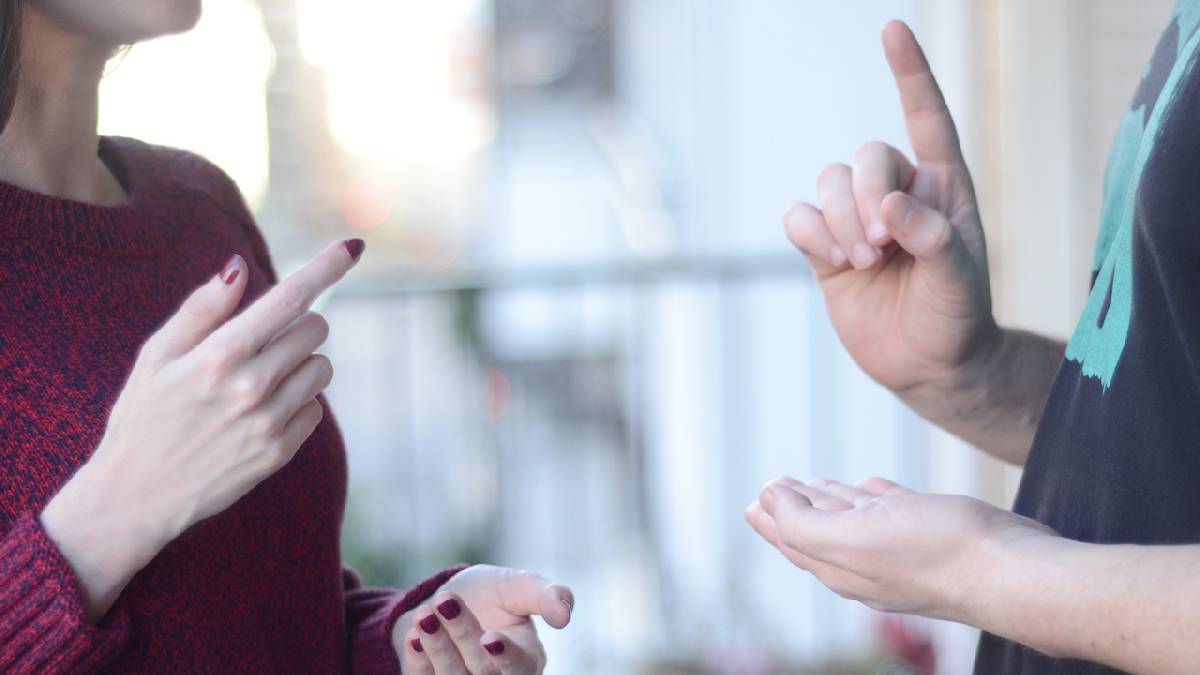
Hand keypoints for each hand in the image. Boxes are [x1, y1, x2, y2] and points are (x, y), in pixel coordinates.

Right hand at [41, 239, 365, 620]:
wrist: (134, 497)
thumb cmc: (142, 417)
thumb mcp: (156, 356)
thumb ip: (201, 310)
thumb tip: (240, 267)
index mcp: (219, 355)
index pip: (289, 298)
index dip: (325, 268)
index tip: (352, 246)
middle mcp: (251, 387)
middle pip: (315, 330)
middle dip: (296, 327)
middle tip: (259, 344)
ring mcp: (269, 422)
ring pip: (320, 369)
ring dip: (299, 366)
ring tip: (255, 383)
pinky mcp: (279, 452)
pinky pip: (315, 409)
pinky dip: (296, 404)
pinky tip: (258, 415)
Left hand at [395, 565, 573, 674]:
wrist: (446, 601)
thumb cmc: (490, 595)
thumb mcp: (518, 586)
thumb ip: (545, 596)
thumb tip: (565, 615)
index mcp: (526, 660)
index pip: (519, 668)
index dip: (505, 657)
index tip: (489, 637)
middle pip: (480, 670)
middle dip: (462, 635)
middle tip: (446, 602)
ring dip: (436, 646)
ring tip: (425, 614)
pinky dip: (417, 658)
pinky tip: (413, 635)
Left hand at [745, 476, 1054, 621]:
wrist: (1013, 571)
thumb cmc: (936, 553)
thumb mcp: (853, 537)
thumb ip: (803, 523)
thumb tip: (767, 500)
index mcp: (841, 566)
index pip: (794, 540)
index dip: (772, 517)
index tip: (756, 498)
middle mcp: (869, 563)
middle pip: (821, 532)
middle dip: (797, 508)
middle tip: (778, 488)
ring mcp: (905, 550)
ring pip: (859, 521)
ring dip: (835, 500)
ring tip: (818, 485)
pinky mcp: (938, 534)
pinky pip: (897, 513)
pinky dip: (878, 498)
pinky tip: (874, 487)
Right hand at [783, 20, 996, 392]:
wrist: (927, 366)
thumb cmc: (956, 317)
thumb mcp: (959, 280)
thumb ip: (932, 237)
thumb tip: (887, 204)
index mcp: (942, 185)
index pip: (926, 117)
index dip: (910, 74)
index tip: (892, 30)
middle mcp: (897, 192)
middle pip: (864, 155)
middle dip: (866, 196)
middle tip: (884, 245)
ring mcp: (856, 220)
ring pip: (826, 183)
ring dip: (840, 221)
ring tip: (865, 262)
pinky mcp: (824, 248)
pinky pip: (798, 217)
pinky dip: (812, 235)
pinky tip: (837, 264)